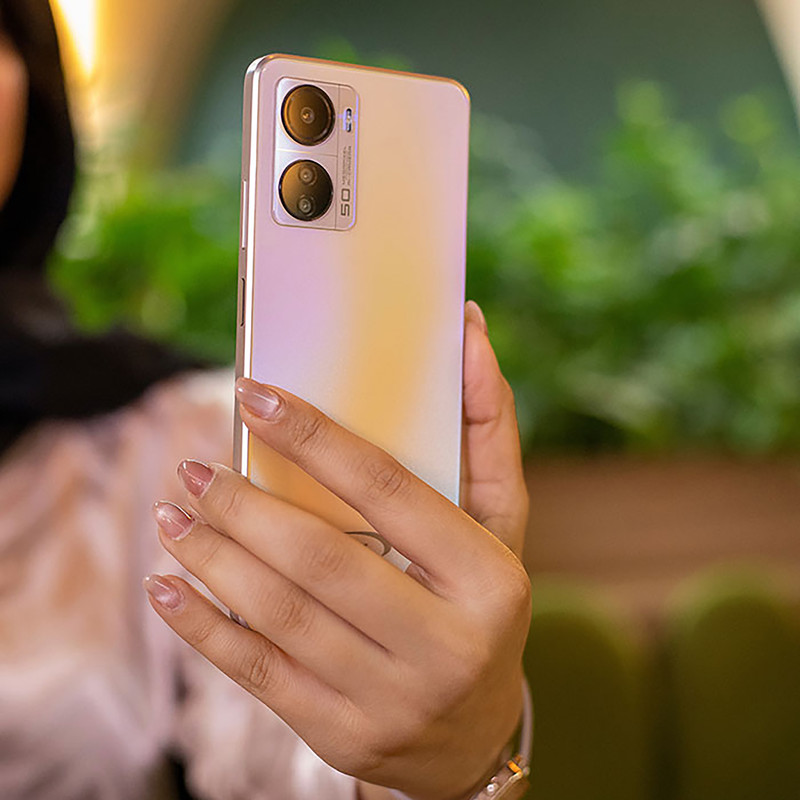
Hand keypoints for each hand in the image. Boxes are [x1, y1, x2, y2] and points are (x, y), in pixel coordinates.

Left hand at [145, 300, 530, 799]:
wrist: (473, 735)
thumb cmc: (480, 602)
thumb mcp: (498, 521)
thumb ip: (487, 427)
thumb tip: (470, 329)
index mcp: (488, 580)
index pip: (389, 491)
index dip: (316, 438)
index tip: (254, 396)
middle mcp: (446, 647)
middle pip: (320, 559)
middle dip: (243, 506)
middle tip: (195, 467)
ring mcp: (391, 701)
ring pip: (279, 615)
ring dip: (212, 557)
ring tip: (174, 514)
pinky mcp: (342, 736)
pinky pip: (257, 675)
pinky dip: (201, 626)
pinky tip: (166, 586)